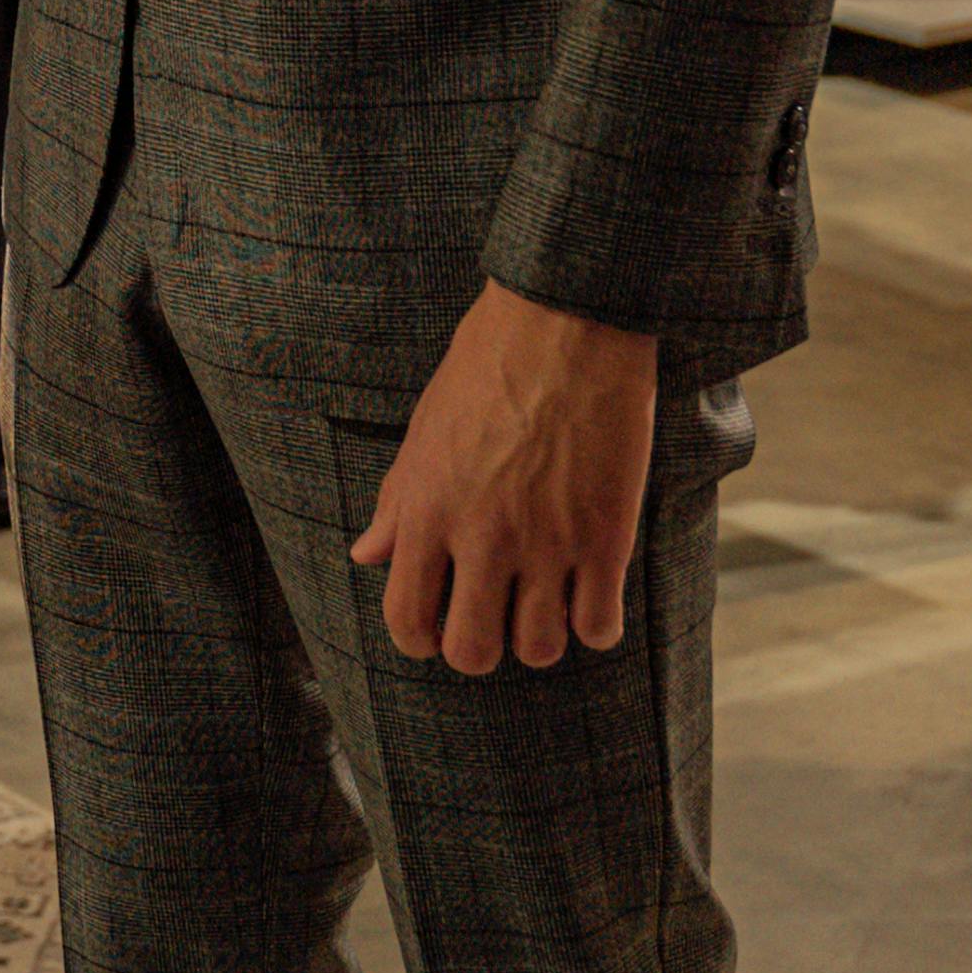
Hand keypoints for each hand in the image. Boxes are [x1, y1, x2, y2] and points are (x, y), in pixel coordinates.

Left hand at [354, 286, 657, 675]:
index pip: (406, 618)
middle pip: (473, 651)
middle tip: (494, 623)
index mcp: (428, 511)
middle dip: (480, 650)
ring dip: (541, 639)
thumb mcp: (425, 430)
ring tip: (546, 609)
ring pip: (539, 648)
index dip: (419, 642)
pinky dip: (595, 626)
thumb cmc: (488, 364)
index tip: (436, 636)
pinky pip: (599, 625)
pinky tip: (591, 599)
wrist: (568, 321)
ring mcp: (547, 542)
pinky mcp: (606, 536)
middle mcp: (482, 537)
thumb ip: (397, 501)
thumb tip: (366, 555)